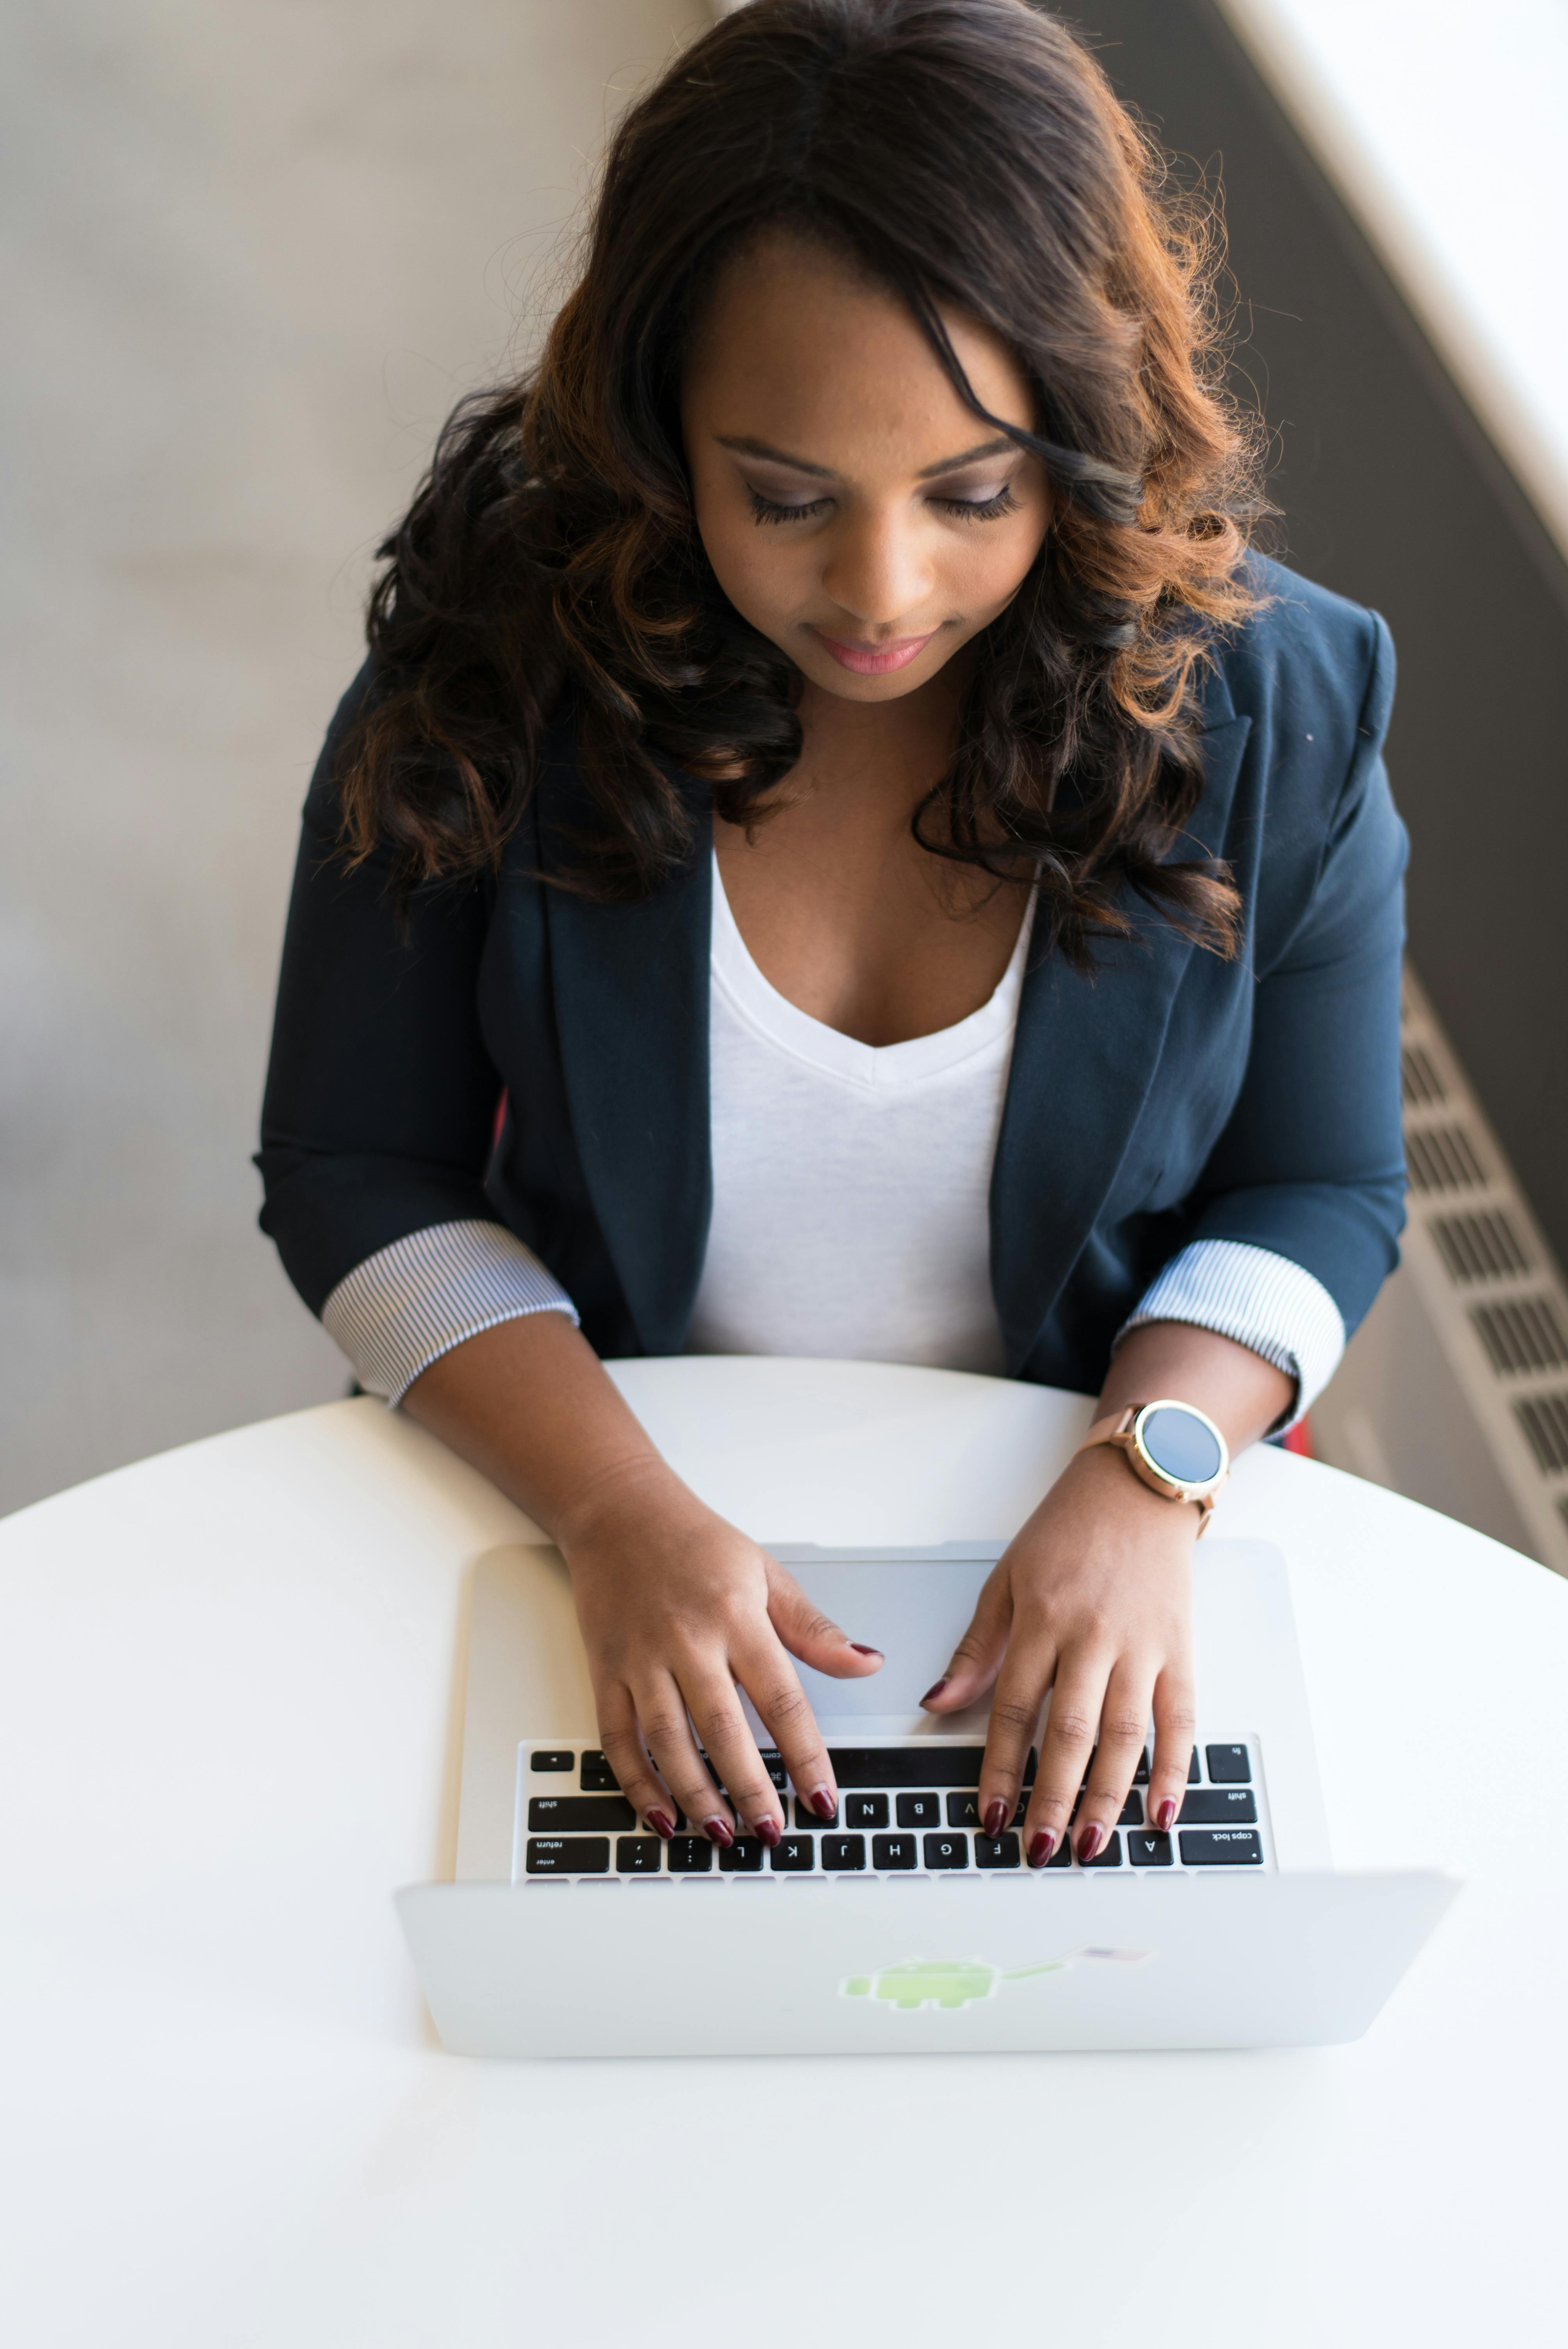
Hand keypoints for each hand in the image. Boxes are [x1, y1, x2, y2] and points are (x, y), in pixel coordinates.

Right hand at [556, 1458, 882, 1846]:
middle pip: (722, 1728)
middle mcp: (686, 1640)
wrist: (618, 1512)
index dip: (805, 1754)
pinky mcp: (604, 1669)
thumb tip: (867, 1663)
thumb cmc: (696, 1543)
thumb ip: (813, 1629)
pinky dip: (636, 1782)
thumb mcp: (766, 1574)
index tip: (822, 1797)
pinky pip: (617, 1736)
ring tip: (722, 1833)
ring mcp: (640, 1658)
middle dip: (749, 1788)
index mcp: (735, 1617)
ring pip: (667, 1741)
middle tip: (772, 1832)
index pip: (781, 1698)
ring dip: (695, 1795)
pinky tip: (660, 1814)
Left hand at [921, 1444, 1197, 1864]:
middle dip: (1054, 1798)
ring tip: (1092, 1844)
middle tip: (1040, 1848)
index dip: (1002, 1767)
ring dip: (1109, 1796)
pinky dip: (1175, 1769)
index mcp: (1042, 1618)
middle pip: (1072, 1731)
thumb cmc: (1068, 1531)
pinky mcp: (1181, 1648)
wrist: (1138, 1488)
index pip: (1015, 1708)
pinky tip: (1162, 1812)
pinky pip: (1181, 1718)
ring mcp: (1142, 1644)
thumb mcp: (1006, 1580)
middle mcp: (1094, 1635)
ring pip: (1125, 1734)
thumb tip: (938, 1703)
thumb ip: (976, 1649)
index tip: (991, 1813)